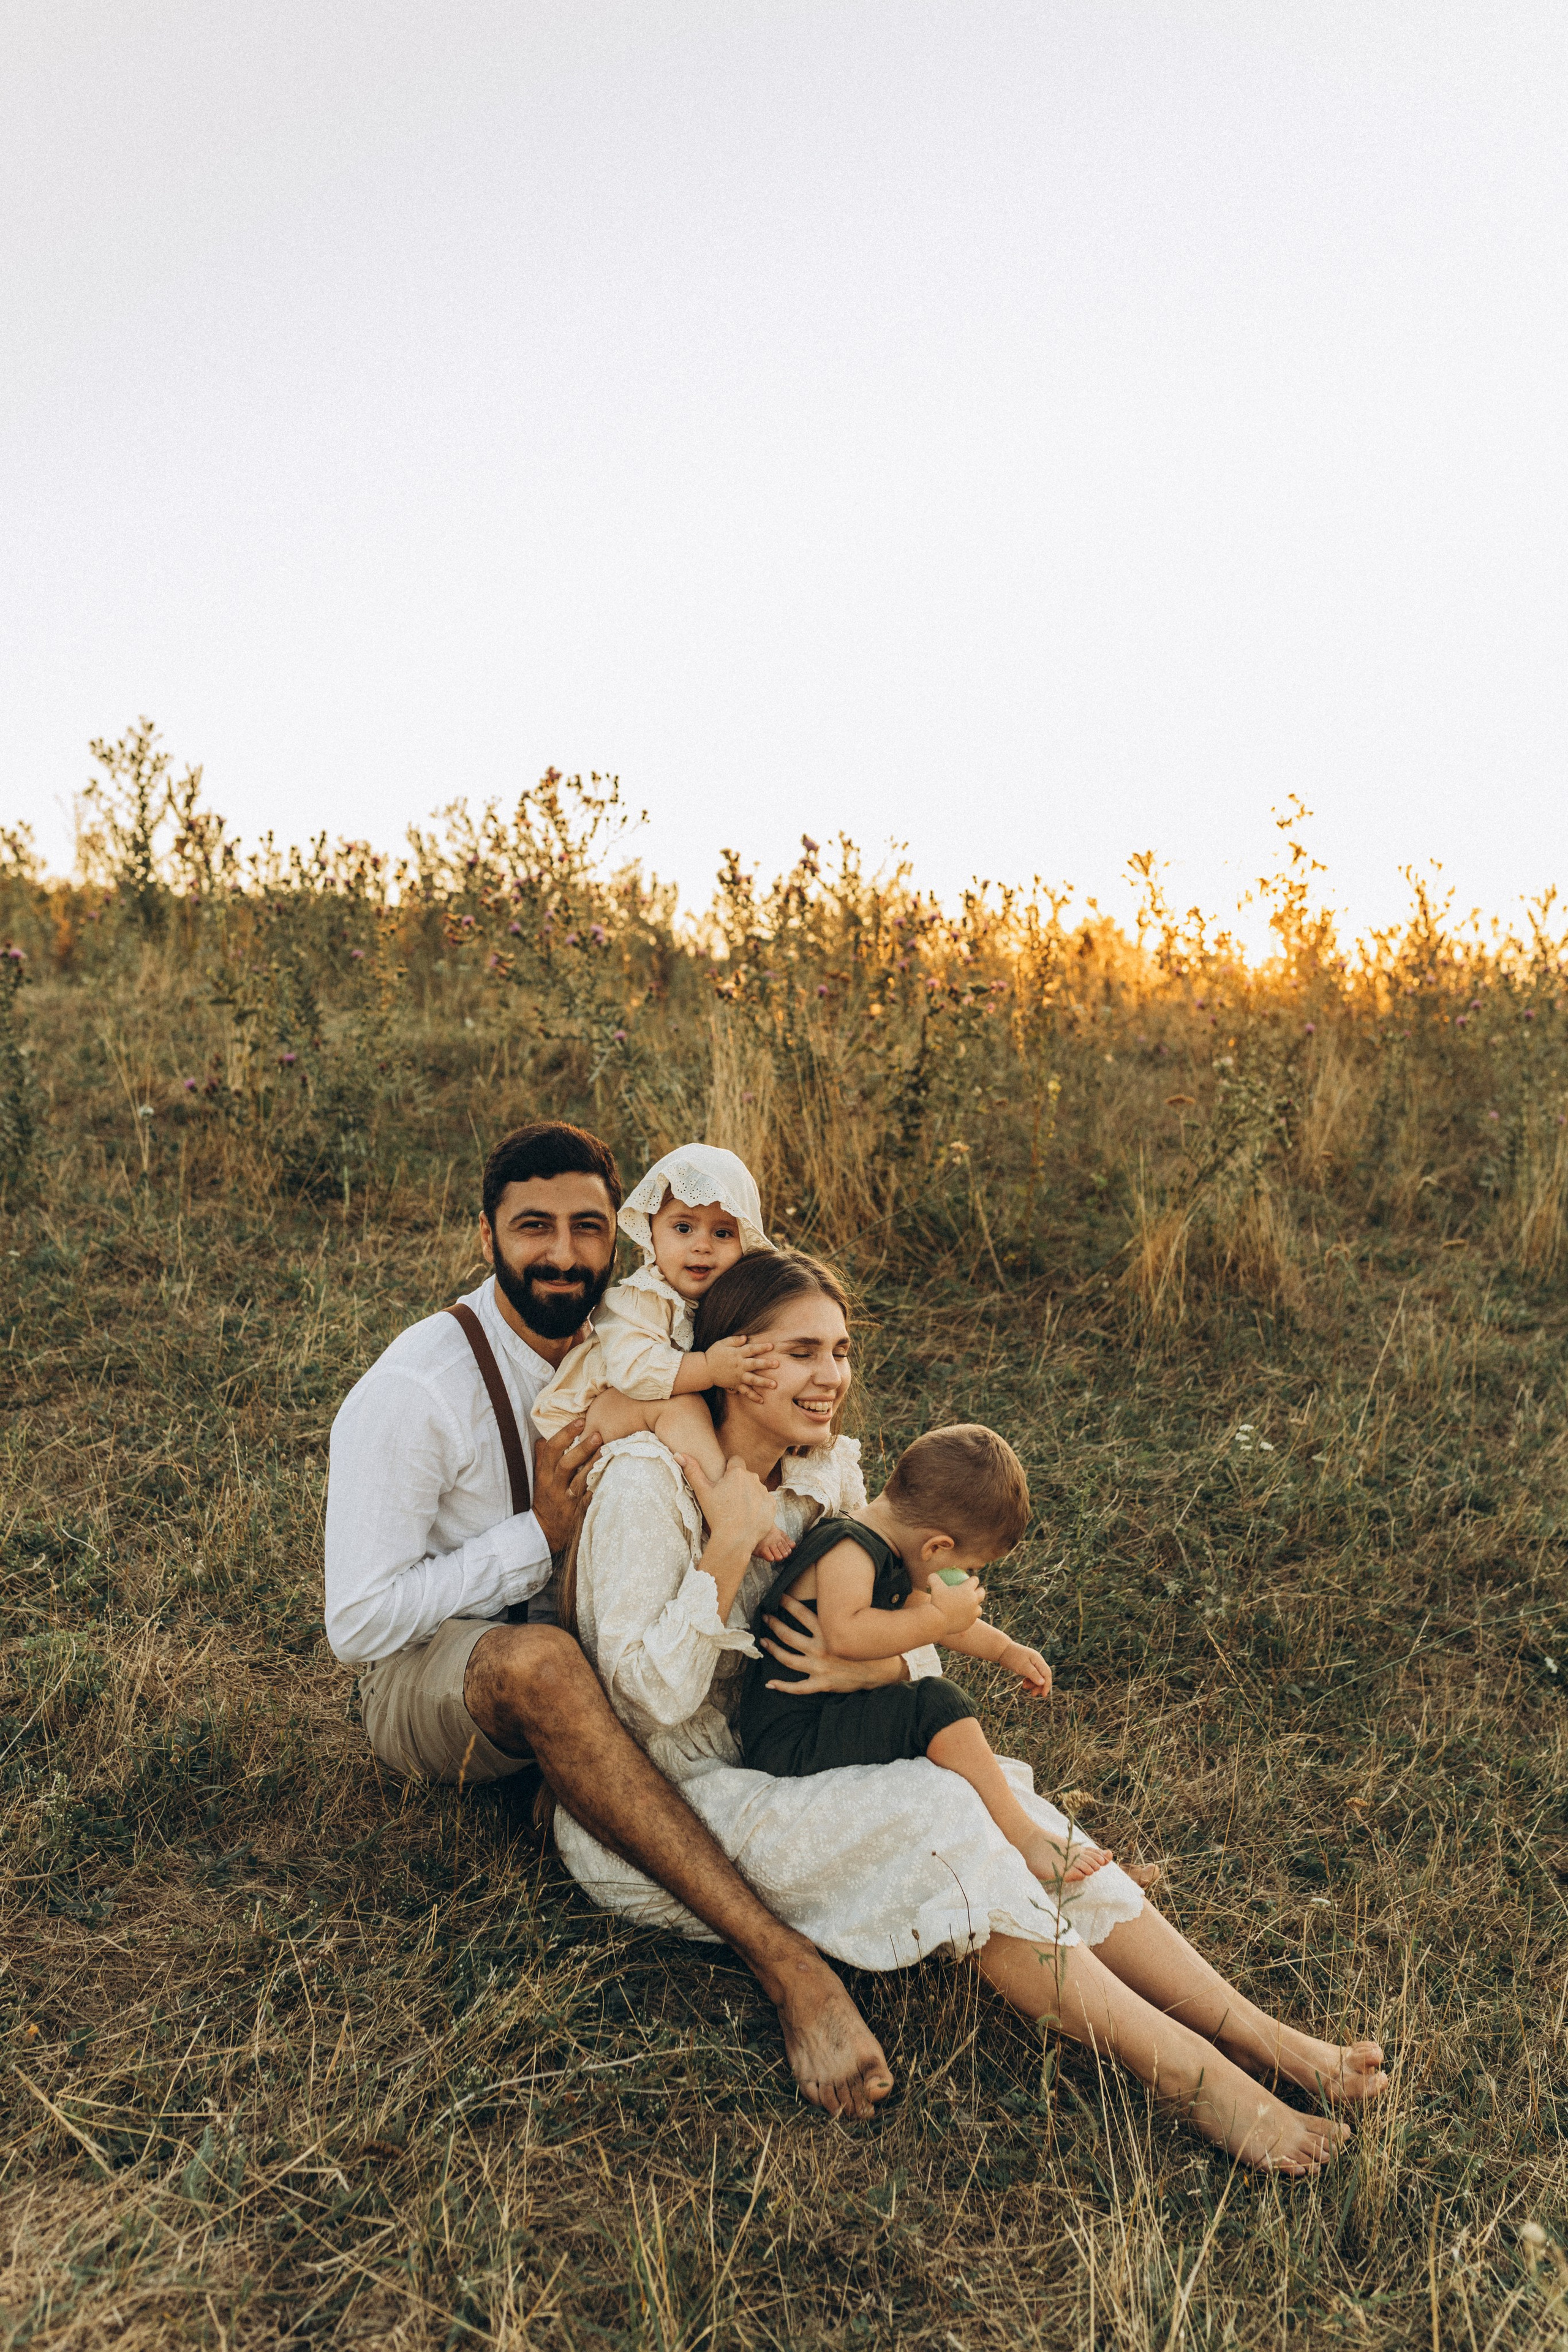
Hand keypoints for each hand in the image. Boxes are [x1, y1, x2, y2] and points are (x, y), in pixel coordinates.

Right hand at [532, 1417, 602, 1551]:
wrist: (545, 1532)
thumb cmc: (546, 1499)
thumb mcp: (539, 1479)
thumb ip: (542, 1458)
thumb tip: (543, 1436)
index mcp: (544, 1475)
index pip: (551, 1450)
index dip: (564, 1434)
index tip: (579, 1421)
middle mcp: (554, 1486)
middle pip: (566, 1464)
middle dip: (581, 1449)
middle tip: (598, 1434)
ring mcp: (566, 1500)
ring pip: (580, 1481)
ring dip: (594, 1465)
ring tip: (608, 1450)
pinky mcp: (578, 1513)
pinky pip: (589, 1499)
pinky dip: (598, 1488)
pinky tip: (611, 1477)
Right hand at [675, 1451, 778, 1560]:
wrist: (735, 1539)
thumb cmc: (717, 1515)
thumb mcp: (702, 1492)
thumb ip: (692, 1471)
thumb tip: (679, 1454)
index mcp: (737, 1472)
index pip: (736, 1460)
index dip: (730, 1470)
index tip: (725, 1482)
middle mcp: (754, 1478)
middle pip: (745, 1476)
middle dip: (739, 1484)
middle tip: (728, 1500)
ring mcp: (764, 1492)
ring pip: (755, 1488)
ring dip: (749, 1495)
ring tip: (738, 1510)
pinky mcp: (772, 1505)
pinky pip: (764, 1501)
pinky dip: (758, 1507)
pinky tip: (749, 1516)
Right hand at [701, 1333, 779, 1396]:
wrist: (704, 1369)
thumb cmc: (714, 1354)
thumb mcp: (722, 1343)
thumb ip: (734, 1340)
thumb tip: (746, 1337)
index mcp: (737, 1354)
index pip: (751, 1349)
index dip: (761, 1347)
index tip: (771, 1346)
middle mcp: (739, 1365)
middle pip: (754, 1364)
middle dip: (766, 1364)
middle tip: (777, 1364)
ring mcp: (738, 1376)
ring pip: (752, 1379)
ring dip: (763, 1382)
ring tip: (774, 1385)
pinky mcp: (735, 1384)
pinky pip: (745, 1391)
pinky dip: (753, 1396)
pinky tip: (762, 1400)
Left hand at [761, 1597, 908, 1693]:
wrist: (883, 1671)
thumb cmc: (868, 1646)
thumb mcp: (854, 1625)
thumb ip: (838, 1616)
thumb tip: (829, 1599)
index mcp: (829, 1631)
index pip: (801, 1613)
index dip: (787, 1603)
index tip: (777, 1597)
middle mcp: (821, 1648)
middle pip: (788, 1635)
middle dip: (774, 1624)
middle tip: (765, 1617)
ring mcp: (819, 1668)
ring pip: (787, 1658)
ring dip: (773, 1649)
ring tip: (763, 1642)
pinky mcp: (822, 1684)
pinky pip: (798, 1687)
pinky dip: (782, 1686)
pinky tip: (770, 1683)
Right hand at [926, 1572, 983, 1636]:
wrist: (939, 1621)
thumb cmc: (937, 1602)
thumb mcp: (934, 1587)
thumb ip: (934, 1578)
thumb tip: (933, 1576)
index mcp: (968, 1589)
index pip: (975, 1580)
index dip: (973, 1579)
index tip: (969, 1580)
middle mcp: (974, 1600)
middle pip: (982, 1593)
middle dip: (979, 1591)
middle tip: (975, 1591)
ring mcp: (973, 1612)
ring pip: (979, 1608)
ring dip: (975, 1606)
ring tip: (972, 1606)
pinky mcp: (971, 1622)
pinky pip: (972, 1619)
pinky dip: (969, 1617)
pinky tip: (964, 1617)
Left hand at [999, 1640, 1051, 1696]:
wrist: (1002, 1649)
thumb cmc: (1012, 1657)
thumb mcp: (1023, 1666)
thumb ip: (1033, 1674)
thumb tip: (1043, 1683)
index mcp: (1038, 1660)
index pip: (1047, 1674)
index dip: (1047, 1685)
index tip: (1043, 1695)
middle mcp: (1037, 1661)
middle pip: (1043, 1676)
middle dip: (1039, 1686)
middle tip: (1032, 1694)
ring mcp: (1032, 1663)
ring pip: (1038, 1677)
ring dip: (1033, 1684)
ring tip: (1024, 1687)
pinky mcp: (1027, 1665)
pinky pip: (1032, 1675)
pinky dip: (1029, 1681)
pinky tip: (1024, 1683)